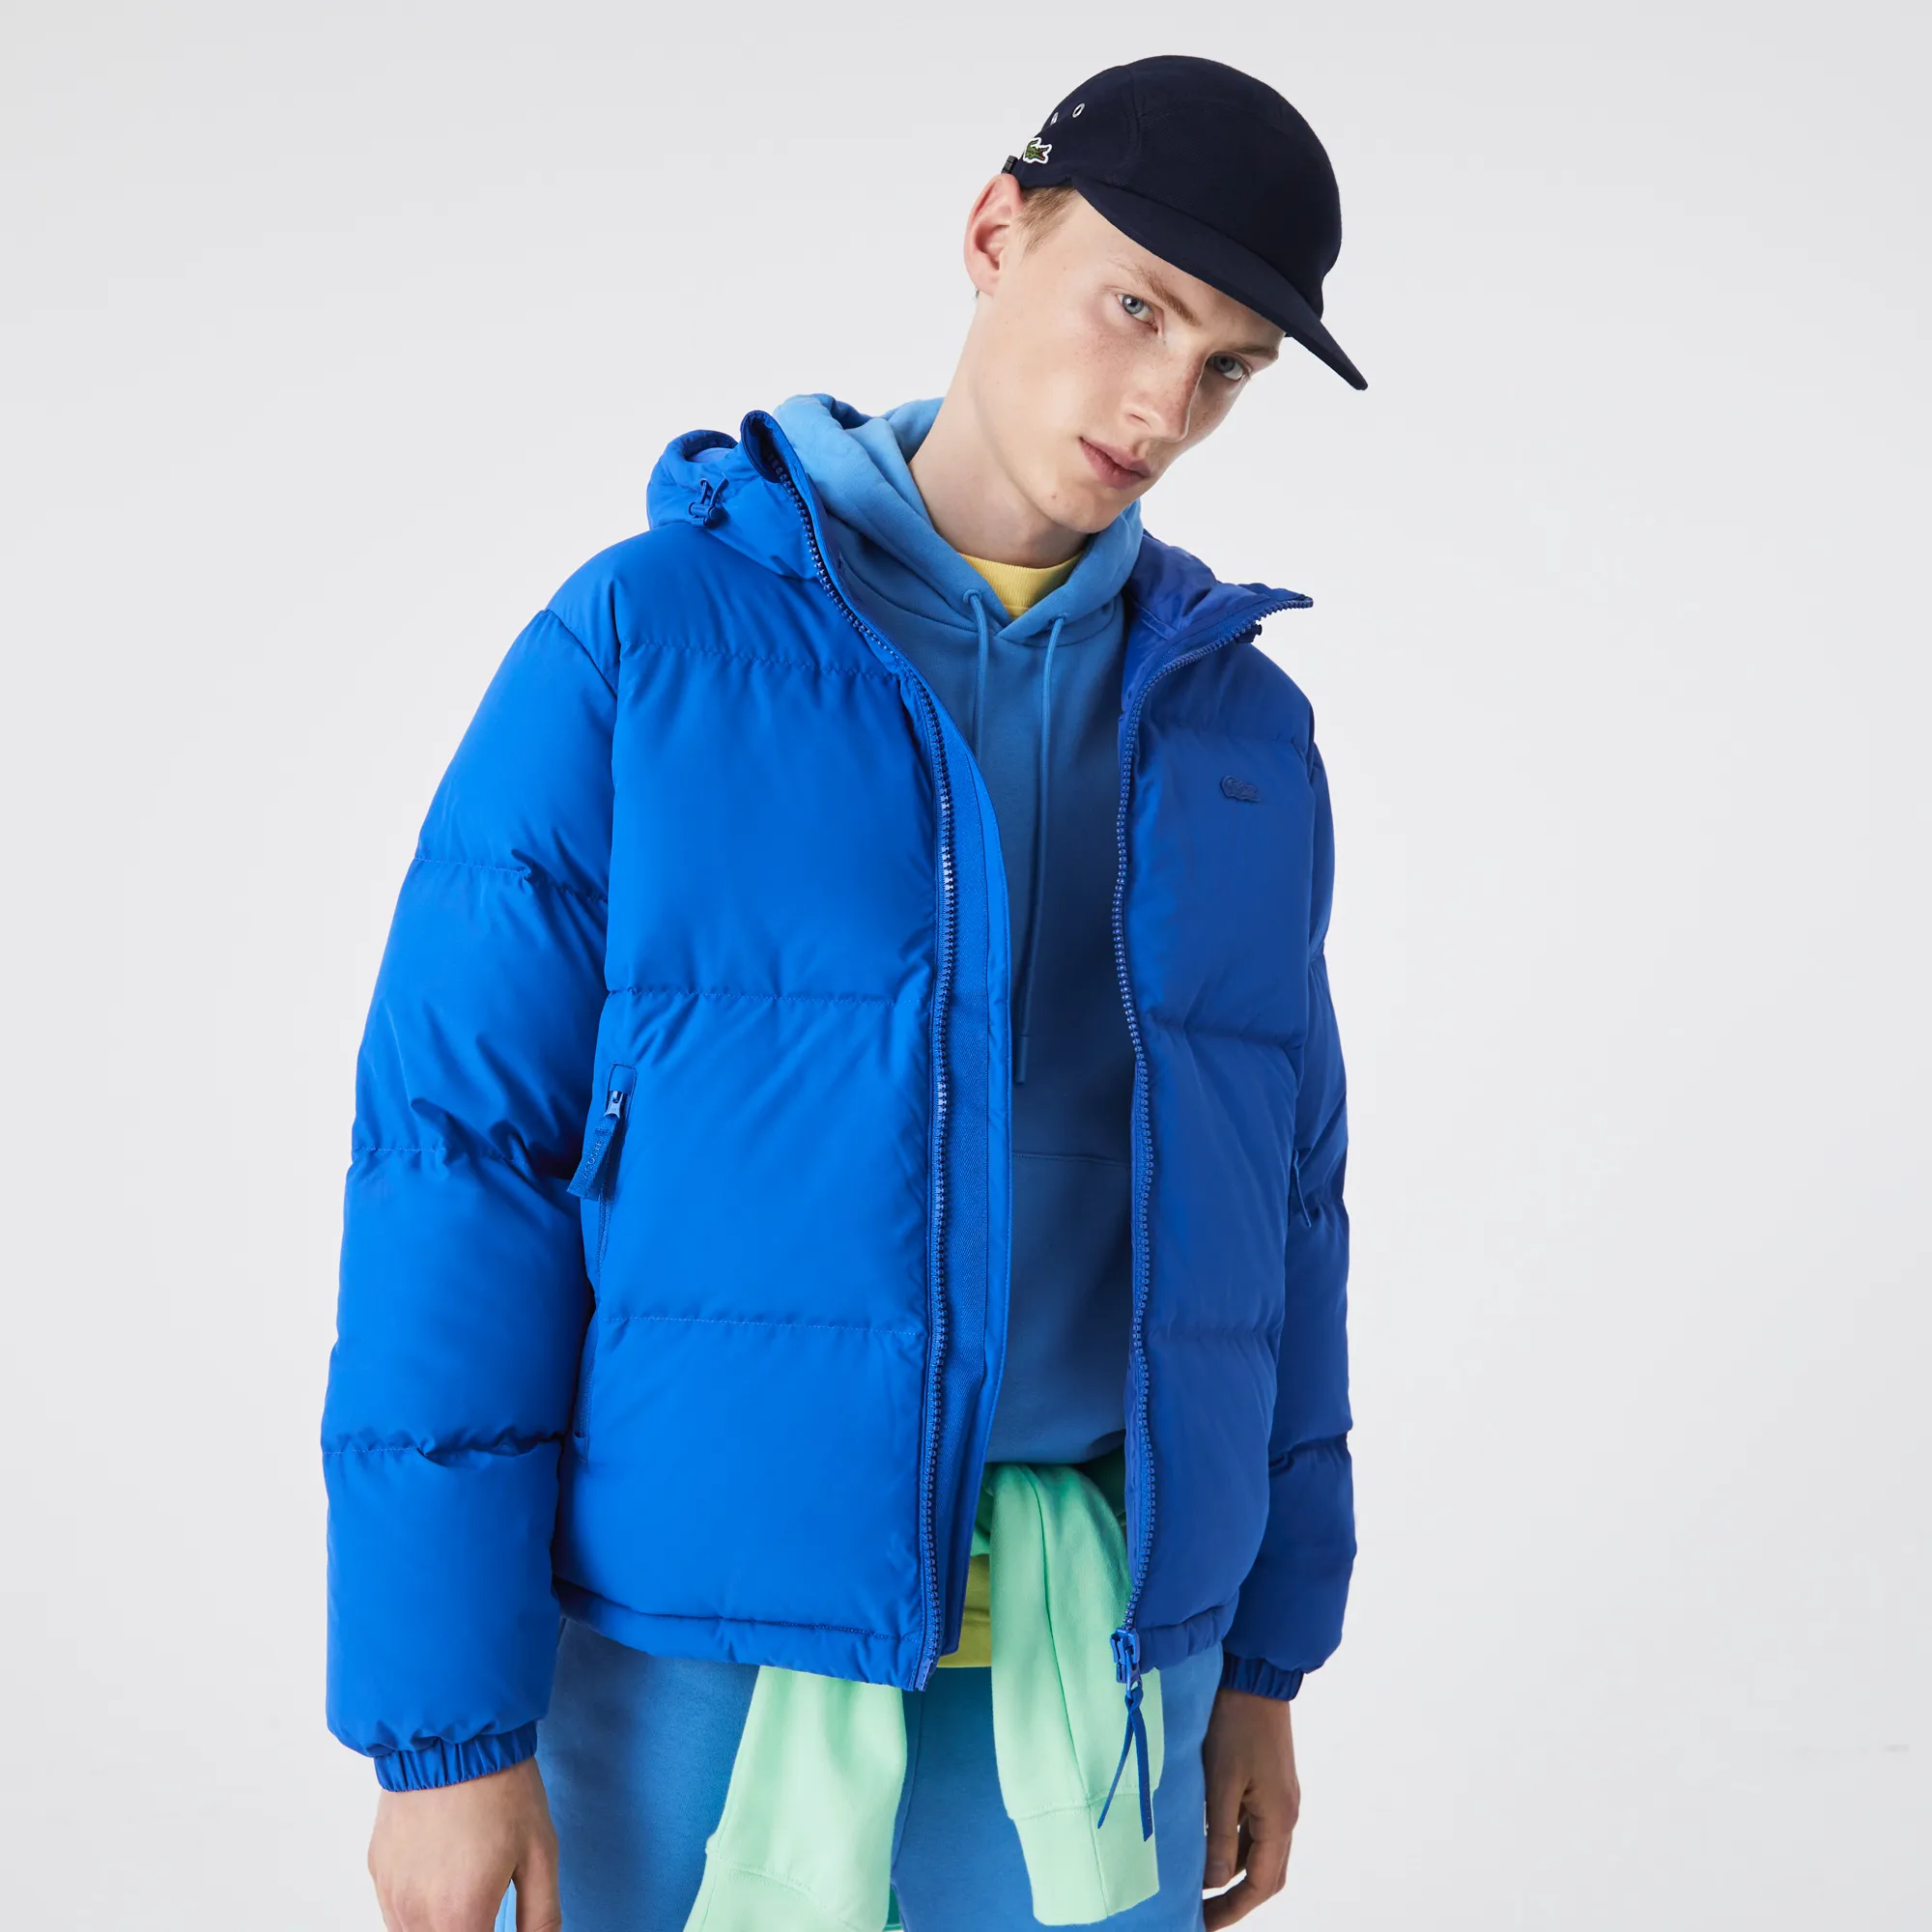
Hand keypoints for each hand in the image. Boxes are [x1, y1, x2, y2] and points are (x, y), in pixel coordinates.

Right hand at [367, 1757, 560, 1931]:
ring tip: (468, 1883)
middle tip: (487, 1899)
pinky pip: (395, 1911)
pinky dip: (419, 1907)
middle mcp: (416, 1915)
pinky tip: (442, 1871)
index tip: (499, 1920)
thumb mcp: (540, 1853)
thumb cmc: (501, 1788)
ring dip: (441, 1924)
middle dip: (468, 1928)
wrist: (453, 1733)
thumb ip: (541, 1917)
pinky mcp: (378, 1869)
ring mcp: (391, 1893)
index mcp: (460, 1918)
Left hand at [1200, 1687, 1299, 1926]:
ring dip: (1235, 1871)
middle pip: (1267, 1873)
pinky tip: (1208, 1843)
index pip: (1260, 1883)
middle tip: (1202, 1912)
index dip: (1233, 1908)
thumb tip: (1211, 1882)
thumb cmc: (1235, 1724)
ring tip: (1200, 1883)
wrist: (1254, 1675)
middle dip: (1237, 1898)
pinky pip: (1255, 1827)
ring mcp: (1280, 1797)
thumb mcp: (1221, 1781)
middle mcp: (1286, 1813)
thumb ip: (1217, 1835)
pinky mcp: (1270, 1782)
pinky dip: (1235, 1843)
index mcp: (1279, 1818)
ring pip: (1260, 1850)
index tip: (1203, 1923)